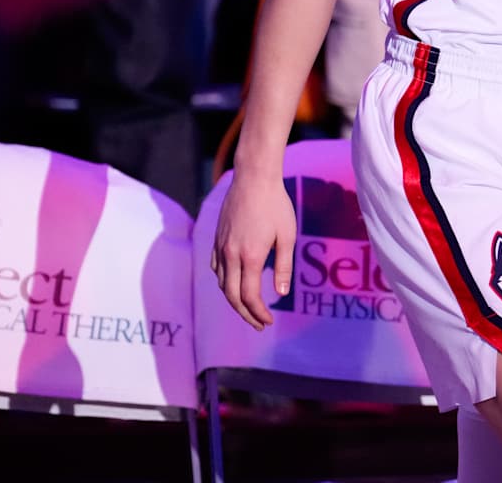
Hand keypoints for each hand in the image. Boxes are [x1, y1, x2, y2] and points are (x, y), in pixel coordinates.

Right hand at [212, 172, 297, 328]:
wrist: (254, 178)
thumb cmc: (276, 205)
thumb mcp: (286, 236)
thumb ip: (283, 266)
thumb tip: (280, 293)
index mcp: (250, 256)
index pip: (249, 296)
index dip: (258, 313)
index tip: (267, 321)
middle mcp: (231, 254)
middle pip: (231, 296)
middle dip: (245, 314)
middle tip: (258, 324)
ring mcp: (221, 246)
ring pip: (221, 283)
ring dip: (233, 300)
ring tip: (248, 307)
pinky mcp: (217, 238)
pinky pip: (215, 268)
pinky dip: (224, 282)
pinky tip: (234, 283)